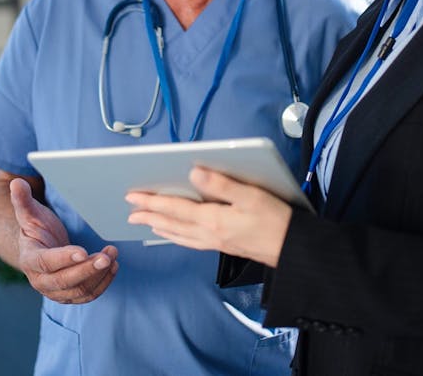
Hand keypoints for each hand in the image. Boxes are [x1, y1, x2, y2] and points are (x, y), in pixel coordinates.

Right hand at [10, 178, 118, 303]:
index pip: (46, 262)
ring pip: (79, 291)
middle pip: (64, 281)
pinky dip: (102, 283)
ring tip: (112, 255)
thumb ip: (22, 200)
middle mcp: (40, 280)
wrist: (39, 249)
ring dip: (98, 275)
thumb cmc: (36, 228)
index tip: (83, 251)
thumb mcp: (29, 213)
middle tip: (106, 257)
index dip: (64, 258)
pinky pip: (88, 295)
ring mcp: (55, 291)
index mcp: (29, 259)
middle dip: (87, 270)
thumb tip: (16, 182)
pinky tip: (113, 267)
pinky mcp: (70, 295)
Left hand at [126, 167, 292, 267]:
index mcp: (212, 219)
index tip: (133, 196)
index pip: (175, 208)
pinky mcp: (222, 246)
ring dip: (159, 227)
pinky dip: (176, 237)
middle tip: (130, 211)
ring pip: (179, 235)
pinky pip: (190, 241)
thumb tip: (193, 172)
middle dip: (149, 215)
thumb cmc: (275, 220)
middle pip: (171, 223)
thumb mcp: (250, 195)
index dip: (152, 201)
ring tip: (145, 223)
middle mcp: (208, 233)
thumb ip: (220, 184)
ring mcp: (214, 242)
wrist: (292, 249)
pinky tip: (174, 235)